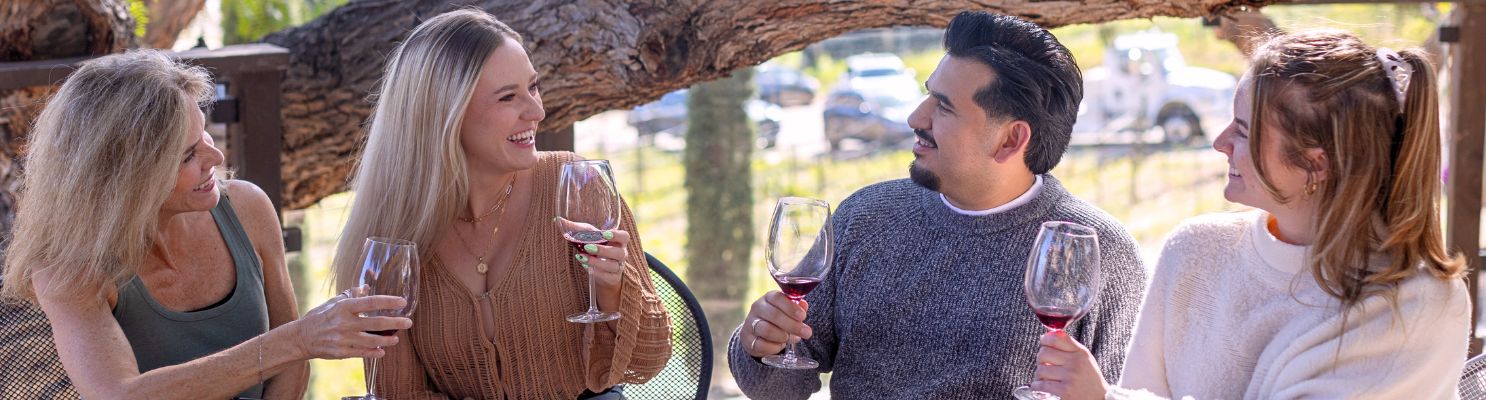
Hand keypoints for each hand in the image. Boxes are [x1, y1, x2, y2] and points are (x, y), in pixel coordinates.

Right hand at [286, 291, 412, 359]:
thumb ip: (351, 295)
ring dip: (387, 340)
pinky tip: (382, 351)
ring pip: (372, 341)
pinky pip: (362, 353)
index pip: (371, 302)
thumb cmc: (320, 316)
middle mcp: (345, 323)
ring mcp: (343, 339)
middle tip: (408, 322)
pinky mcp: (341, 353)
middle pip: (375, 323)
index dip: (388, 302)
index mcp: (344, 307)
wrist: (301, 337)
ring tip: (396, 338)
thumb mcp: (334, 303)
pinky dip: (374, 352)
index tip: (403, 302)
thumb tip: (367, 285)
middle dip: (395, 323)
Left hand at [574, 229, 628, 311]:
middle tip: (588, 247)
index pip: (624, 236)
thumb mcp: (588, 237)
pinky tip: (585, 266)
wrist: (601, 271)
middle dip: (604, 250)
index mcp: (619, 241)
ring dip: (597, 262)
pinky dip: (596, 272)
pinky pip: (607, 277)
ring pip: (612, 266)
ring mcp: (617, 267)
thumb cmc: (596, 247)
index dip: (617, 235)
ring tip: (582, 257)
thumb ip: (575, 229)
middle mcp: (621, 254)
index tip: (605, 234)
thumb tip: (556, 220)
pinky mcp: (612, 278)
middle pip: (619, 253)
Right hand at [739, 291, 811, 358]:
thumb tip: (803, 306)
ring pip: (766, 330)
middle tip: (806, 332)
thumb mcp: (788, 311)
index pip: (777, 298)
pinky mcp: (748, 339)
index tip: (802, 316)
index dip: (791, 307)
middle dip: (792, 325)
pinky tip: (780, 346)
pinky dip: (774, 347)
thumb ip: (797, 308)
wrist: (758, 334)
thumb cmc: (778, 320)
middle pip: (774, 315)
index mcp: (768, 298)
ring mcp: (750, 324)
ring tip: (790, 338)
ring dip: (782, 336)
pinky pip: (761, 344)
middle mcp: (757, 308)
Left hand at [1030, 330, 1107, 399]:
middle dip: (1040, 359)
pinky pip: (1042, 385)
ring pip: (1041, 370)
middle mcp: (1076, 362)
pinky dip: (1037, 387)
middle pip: (1044, 353)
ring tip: (1045, 378)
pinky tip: (1041, 387)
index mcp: (1081, 353)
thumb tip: (1046, 336)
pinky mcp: (1065, 391)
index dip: (1045, 339)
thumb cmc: (1089, 379)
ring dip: (1039, 376)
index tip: (1043, 343)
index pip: (1057, 337)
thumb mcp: (1084, 359)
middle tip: (1044, 365)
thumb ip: (1069, 347)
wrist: (1099, 399)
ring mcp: (1070, 377)